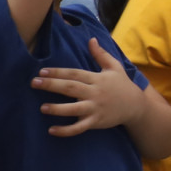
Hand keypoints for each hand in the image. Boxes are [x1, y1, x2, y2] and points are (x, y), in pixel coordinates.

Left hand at [31, 38, 146, 136]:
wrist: (136, 105)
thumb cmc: (122, 84)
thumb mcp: (114, 67)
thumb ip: (101, 54)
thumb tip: (91, 40)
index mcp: (97, 78)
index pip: (75, 73)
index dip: (58, 72)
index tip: (42, 71)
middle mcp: (95, 92)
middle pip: (71, 88)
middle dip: (52, 85)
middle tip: (34, 83)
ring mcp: (95, 108)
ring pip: (74, 109)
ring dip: (57, 108)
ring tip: (42, 108)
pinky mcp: (95, 122)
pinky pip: (79, 128)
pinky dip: (66, 130)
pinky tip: (51, 130)